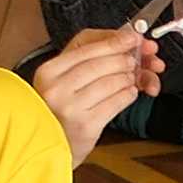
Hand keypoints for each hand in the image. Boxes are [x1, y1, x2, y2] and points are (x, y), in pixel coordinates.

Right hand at [29, 19, 162, 164]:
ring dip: (128, 78)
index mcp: (49, 71)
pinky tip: (128, 92)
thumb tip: (124, 39)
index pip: (88, 49)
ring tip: (129, 78)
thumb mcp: (62, 79)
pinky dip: (128, 94)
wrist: (49, 144)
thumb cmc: (58, 108)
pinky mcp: (86, 125)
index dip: (114, 42)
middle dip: (124, 60)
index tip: (132, 38)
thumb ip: (88, 58)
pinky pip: (116, 102)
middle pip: (102, 64)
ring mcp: (71, 108)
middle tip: (134, 60)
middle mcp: (57, 89)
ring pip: (112, 83)